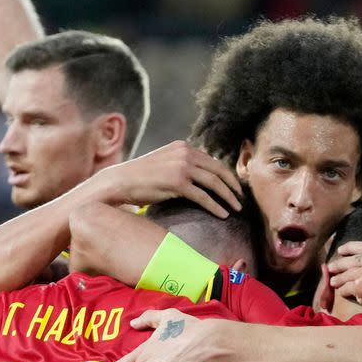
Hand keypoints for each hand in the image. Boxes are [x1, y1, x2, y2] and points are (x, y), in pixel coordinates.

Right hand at [104, 140, 242, 216]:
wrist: (119, 182)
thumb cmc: (141, 177)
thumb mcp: (165, 162)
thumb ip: (182, 163)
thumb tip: (201, 175)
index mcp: (183, 147)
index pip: (213, 160)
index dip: (227, 175)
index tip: (235, 188)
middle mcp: (184, 153)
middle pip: (219, 170)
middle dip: (233, 186)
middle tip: (241, 199)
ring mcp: (181, 167)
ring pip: (214, 183)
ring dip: (229, 197)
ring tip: (237, 208)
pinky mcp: (177, 183)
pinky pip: (203, 197)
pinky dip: (216, 206)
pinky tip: (223, 215)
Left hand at [327, 221, 361, 323]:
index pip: (356, 245)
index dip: (345, 250)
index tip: (340, 252)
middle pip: (346, 260)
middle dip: (337, 265)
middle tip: (330, 269)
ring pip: (343, 274)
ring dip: (337, 279)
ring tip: (334, 282)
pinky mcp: (359, 286)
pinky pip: (344, 288)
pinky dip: (342, 291)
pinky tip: (342, 293)